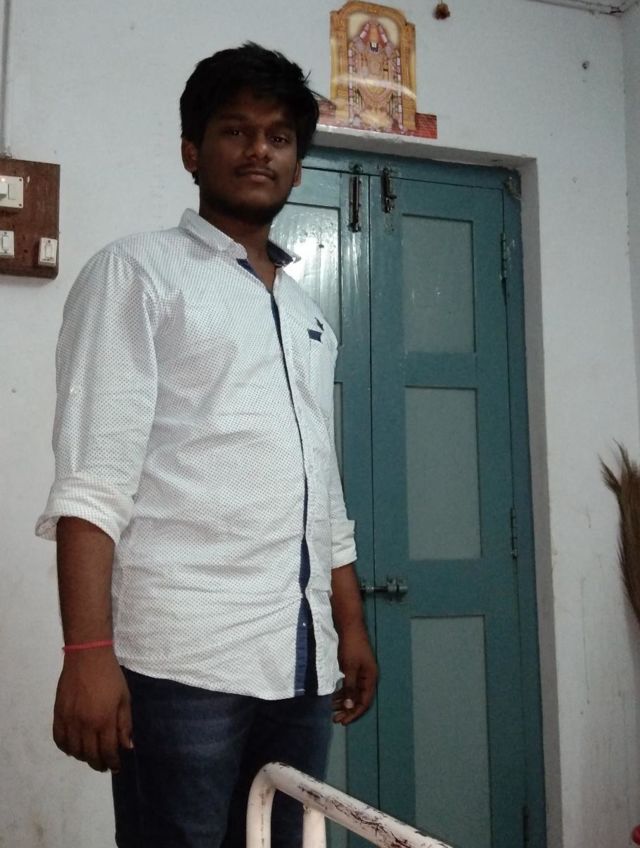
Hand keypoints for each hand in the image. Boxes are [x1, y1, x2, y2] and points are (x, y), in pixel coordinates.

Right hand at [53, 649, 132, 772]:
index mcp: (104, 720)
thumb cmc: (110, 676)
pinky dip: (66, 748)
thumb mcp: (124, 698)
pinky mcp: (58, 714)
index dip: (113, 762)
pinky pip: (59, 739)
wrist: (87, 657)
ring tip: (91, 756)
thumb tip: (127, 746)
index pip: (108, 751)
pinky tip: (73, 748)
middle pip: (90, 755)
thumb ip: (125, 724)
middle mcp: (85, 724)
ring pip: (74, 751)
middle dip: (99, 764)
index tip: (116, 767)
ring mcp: (69, 720)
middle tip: (104, 765)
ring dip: (83, 757)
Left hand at [332, 626, 377, 724]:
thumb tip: (349, 707)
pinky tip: (333, 697)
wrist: (349, 625)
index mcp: (370, 678)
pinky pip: (349, 685)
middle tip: (335, 719)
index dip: (354, 713)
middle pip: (359, 699)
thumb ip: (349, 687)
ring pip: (353, 693)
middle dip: (347, 710)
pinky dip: (342, 692)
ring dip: (343, 702)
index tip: (343, 721)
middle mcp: (367, 677)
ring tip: (331, 709)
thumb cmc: (351, 646)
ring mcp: (360, 672)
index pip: (364, 702)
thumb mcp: (349, 668)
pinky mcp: (353, 668)